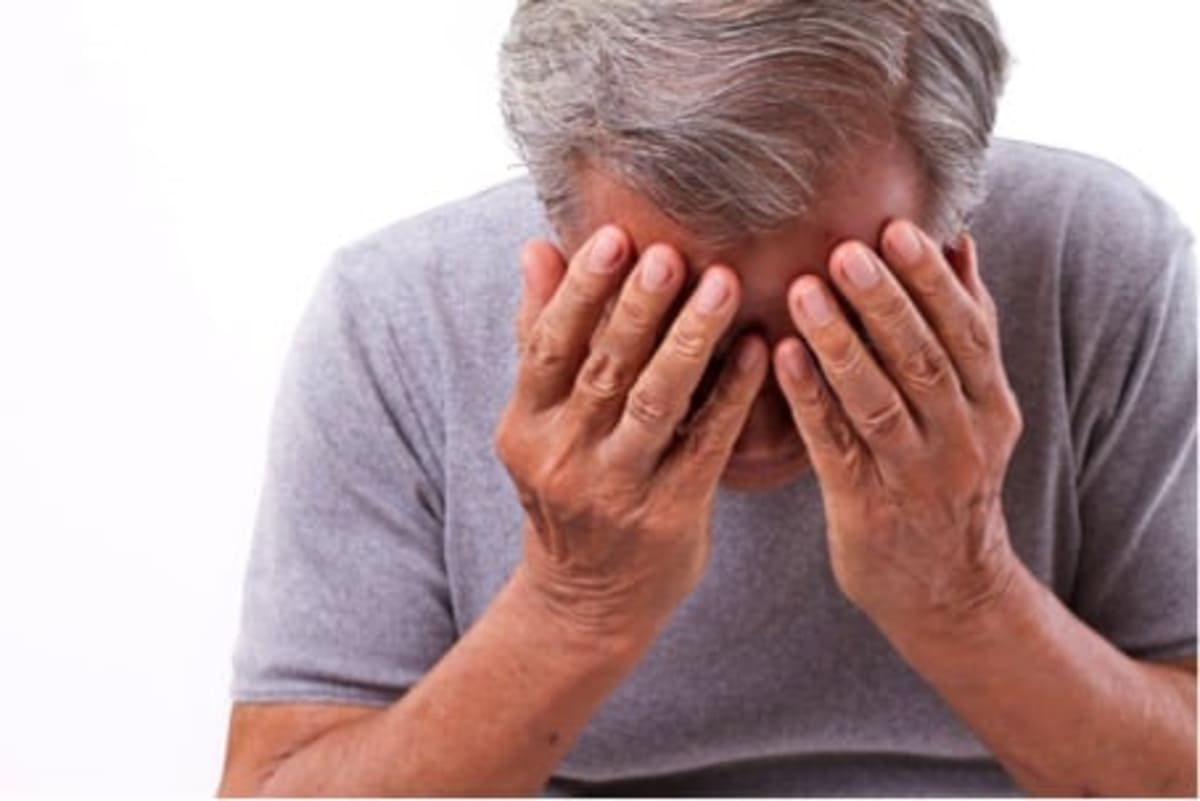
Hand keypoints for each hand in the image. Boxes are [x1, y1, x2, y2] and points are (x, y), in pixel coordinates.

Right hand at [495, 226, 767, 644]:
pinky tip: (758, 348)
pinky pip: (706, 444)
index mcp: (524, 427)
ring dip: (691, 340)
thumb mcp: (537, 422)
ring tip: (723, 284)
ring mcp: (617, 490)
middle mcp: (564, 458)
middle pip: (605, 369)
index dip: (581, 292)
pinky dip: (732, 393)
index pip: (548, 347)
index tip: (615, 237)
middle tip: (675, 251)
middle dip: (640, 306)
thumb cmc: (568, 490)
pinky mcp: (669, 515)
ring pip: (657, 403)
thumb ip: (538, 335)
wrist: (587, 598)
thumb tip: (536, 249)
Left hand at [773, 220, 1022, 637]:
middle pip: (924, 360)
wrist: (948, 590)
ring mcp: (913, 476)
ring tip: (802, 291)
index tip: (898, 228)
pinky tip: (780, 356)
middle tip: (845, 250)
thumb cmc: (949, 477)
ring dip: (840, 344)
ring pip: (878, 401)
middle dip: (885, 302)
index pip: (966, 332)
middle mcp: (961, 438)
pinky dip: (809, 399)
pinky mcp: (866, 507)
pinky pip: (834, 445)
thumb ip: (968, 328)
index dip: (931, 281)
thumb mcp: (979, 407)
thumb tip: (959, 241)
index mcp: (990, 405)